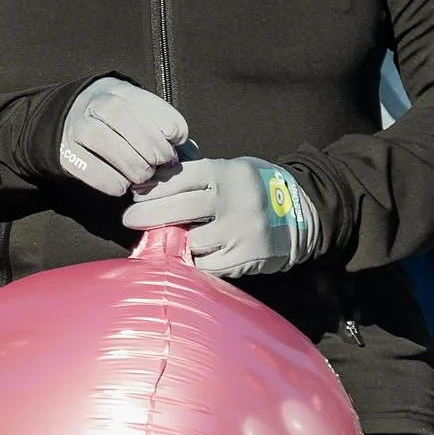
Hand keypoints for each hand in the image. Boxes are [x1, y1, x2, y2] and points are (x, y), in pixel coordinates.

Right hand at [59, 75, 192, 198]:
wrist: (65, 117)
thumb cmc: (114, 117)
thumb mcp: (137, 109)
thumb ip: (164, 126)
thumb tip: (189, 152)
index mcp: (122, 91)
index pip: (162, 116)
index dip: (174, 134)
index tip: (173, 142)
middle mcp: (99, 105)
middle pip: (144, 138)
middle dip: (158, 156)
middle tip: (158, 163)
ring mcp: (81, 129)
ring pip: (124, 158)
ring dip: (140, 173)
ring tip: (141, 174)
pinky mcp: (68, 154)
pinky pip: (103, 178)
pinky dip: (118, 185)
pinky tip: (121, 181)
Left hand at [123, 152, 320, 276]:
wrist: (303, 214)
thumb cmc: (256, 188)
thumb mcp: (233, 169)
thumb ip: (200, 174)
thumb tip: (154, 180)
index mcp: (226, 173)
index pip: (179, 178)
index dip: (152, 187)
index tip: (134, 193)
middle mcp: (231, 201)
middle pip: (178, 208)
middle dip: (147, 214)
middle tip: (130, 218)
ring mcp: (238, 232)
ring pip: (191, 241)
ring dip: (175, 242)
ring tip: (167, 239)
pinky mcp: (244, 258)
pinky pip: (207, 265)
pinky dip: (196, 262)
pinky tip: (191, 256)